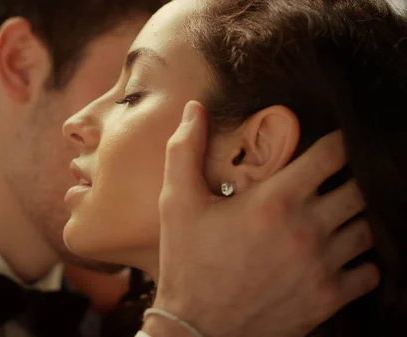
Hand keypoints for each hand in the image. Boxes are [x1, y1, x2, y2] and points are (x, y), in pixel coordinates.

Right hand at [147, 101, 378, 336]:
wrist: (196, 328)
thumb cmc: (187, 261)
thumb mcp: (176, 202)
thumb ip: (185, 150)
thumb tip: (194, 108)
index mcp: (275, 200)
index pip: (334, 154)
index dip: (339, 143)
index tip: (332, 146)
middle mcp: (307, 230)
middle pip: (361, 188)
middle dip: (351, 179)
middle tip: (333, 182)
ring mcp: (322, 266)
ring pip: (369, 228)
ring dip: (357, 218)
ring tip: (336, 216)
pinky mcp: (328, 298)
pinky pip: (371, 271)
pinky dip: (363, 260)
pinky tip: (340, 255)